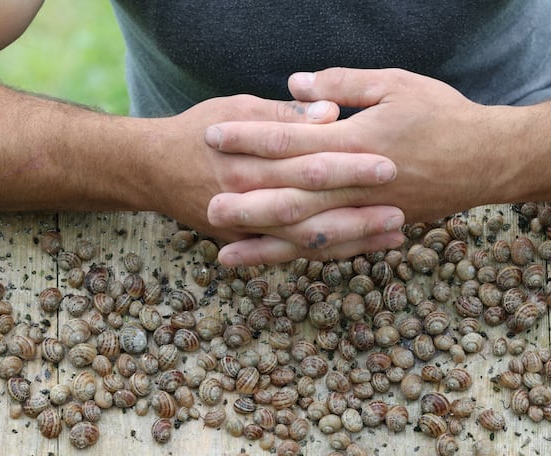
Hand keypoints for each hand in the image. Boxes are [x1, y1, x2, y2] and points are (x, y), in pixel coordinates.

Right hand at [139, 94, 403, 258]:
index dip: (348, 165)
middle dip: (357, 210)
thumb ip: (284, 114)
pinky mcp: (246, 243)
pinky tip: (363, 247)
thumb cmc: (198, 131)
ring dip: (352, 239)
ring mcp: (246, 227)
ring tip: (395, 233)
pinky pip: (293, 253)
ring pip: (306, 241)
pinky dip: (329, 252)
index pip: (307, 164)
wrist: (150, 170)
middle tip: (400, 206)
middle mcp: (248, 198)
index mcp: (249, 160)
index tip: (387, 162)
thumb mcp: (236, 108)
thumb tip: (331, 114)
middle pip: (311, 208)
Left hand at [207, 68, 510, 264]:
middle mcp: (359, 184)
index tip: (214, 136)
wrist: (491, 161)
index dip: (251, 136)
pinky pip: (336, 248)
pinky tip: (277, 264)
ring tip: (226, 253)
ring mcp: (369, 213)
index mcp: (359, 141)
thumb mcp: (397, 84)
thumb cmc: (445, 116)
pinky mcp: (379, 229)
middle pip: (294, 196)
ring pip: (310, 234)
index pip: (293, 139)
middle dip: (248, 204)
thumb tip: (295, 83)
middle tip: (205, 208)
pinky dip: (303, 258)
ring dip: (267, 245)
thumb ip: (344, 85)